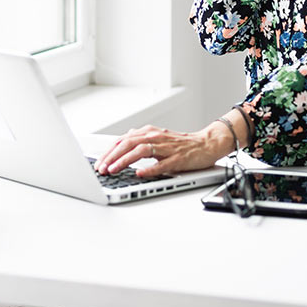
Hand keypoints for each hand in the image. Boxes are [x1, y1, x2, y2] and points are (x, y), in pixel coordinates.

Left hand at [94, 123, 233, 177]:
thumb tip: (124, 139)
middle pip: (128, 143)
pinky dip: (149, 169)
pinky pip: (162, 164)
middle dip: (112, 156)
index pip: (123, 140)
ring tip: (114, 170)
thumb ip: (141, 139)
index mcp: (149, 133)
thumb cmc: (182, 144)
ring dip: (125, 161)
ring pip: (141, 151)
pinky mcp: (178, 159)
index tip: (99, 163)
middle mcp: (156, 137)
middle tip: (101, 168)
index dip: (109, 152)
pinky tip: (139, 174)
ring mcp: (167, 148)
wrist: (207, 144)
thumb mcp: (158, 138)